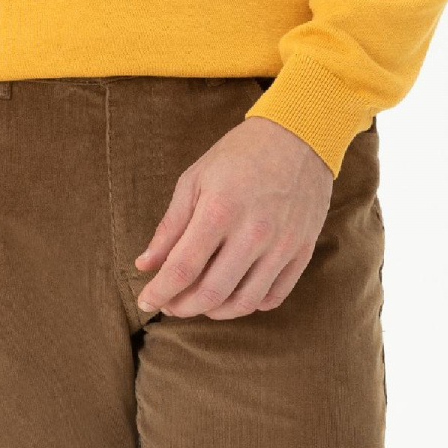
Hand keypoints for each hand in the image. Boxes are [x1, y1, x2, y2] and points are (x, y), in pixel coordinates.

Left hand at [134, 116, 333, 319]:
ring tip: (199, 303)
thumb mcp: (195, 180)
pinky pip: (274, 295)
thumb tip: (145, 264)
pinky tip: (233, 295)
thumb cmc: (240, 155)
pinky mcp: (303, 251)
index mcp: (220, 210)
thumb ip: (170, 226)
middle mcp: (254, 232)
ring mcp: (282, 245)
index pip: (182, 269)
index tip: (145, 301)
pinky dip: (249, 304)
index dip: (159, 292)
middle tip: (169, 304)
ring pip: (243, 302)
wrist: (300, 135)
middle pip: (211, 293)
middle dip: (182, 307)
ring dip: (214, 312)